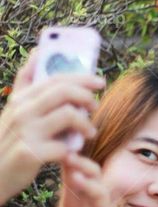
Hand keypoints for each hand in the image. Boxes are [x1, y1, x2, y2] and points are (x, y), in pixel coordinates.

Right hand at [0, 50, 102, 201]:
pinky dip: (73, 150)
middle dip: (87, 97)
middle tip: (96, 107)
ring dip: (85, 124)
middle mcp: (21, 111)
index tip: (100, 81)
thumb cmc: (10, 141)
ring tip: (89, 133)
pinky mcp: (31, 154)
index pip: (54, 78)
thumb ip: (26, 84)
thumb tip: (38, 52)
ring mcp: (26, 132)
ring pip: (68, 115)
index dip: (81, 77)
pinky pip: (63, 146)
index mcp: (20, 99)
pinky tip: (74, 154)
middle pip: (63, 91)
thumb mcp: (14, 109)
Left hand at [29, 153, 120, 206]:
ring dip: (90, 185)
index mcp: (73, 201)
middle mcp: (89, 204)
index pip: (73, 175)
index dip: (68, 162)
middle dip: (82, 166)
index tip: (58, 149)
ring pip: (101, 194)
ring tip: (77, 179)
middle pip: (92, 177)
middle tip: (69, 157)